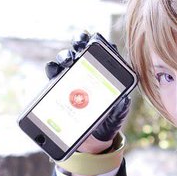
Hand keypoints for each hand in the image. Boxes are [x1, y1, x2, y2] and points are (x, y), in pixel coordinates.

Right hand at [46, 31, 132, 151]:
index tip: (97, 40)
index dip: (100, 41)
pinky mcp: (60, 85)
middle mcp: (88, 68)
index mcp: (105, 70)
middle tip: (80, 47)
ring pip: (66, 58)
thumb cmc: (110, 118)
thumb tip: (124, 98)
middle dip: (79, 42)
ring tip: (68, 61)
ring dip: (66, 55)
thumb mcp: (118, 112)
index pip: (103, 50)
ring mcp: (72, 75)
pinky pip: (54, 73)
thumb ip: (120, 104)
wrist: (95, 135)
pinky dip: (53, 69)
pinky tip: (55, 71)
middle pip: (81, 48)